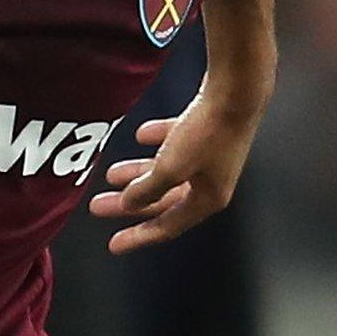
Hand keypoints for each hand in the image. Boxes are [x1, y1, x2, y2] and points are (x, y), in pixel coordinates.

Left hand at [89, 97, 259, 254]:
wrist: (236, 92)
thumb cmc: (209, 132)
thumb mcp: (170, 169)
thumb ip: (147, 190)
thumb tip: (130, 203)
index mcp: (208, 198)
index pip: (168, 226)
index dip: (139, 236)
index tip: (114, 244)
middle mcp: (211, 181)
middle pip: (162, 199)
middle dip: (129, 202)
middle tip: (100, 205)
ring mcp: (210, 156)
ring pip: (167, 171)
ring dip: (138, 173)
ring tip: (111, 173)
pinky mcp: (208, 131)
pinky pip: (177, 141)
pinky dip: (158, 141)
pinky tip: (142, 135)